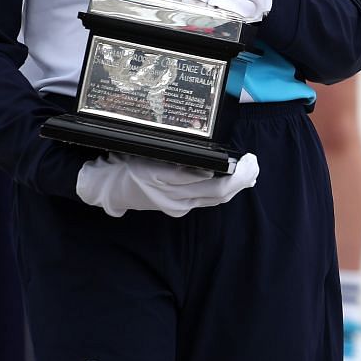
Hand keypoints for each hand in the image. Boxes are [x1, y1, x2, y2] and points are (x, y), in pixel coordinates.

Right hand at [75, 152, 259, 216]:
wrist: (105, 187)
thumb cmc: (127, 162)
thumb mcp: (149, 152)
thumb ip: (178, 159)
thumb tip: (209, 165)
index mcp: (164, 176)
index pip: (207, 179)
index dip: (232, 173)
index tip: (244, 160)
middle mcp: (172, 195)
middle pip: (218, 192)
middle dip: (242, 179)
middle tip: (254, 163)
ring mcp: (175, 204)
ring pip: (215, 198)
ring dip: (237, 186)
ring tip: (251, 171)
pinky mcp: (175, 208)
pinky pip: (205, 201)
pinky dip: (223, 191)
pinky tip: (235, 182)